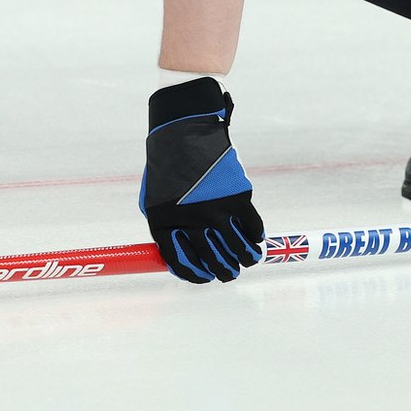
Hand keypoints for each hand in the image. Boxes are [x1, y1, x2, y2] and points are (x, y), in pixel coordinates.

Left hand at [139, 77, 264, 283]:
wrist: (183, 132)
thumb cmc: (166, 168)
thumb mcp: (154, 200)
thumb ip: (166, 229)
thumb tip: (177, 259)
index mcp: (165, 225)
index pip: (182, 263)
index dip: (197, 276)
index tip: (207, 278)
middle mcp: (192, 223)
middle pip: (214, 261)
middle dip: (225, 271)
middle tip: (231, 273)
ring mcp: (217, 211)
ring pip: (238, 249)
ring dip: (245, 258)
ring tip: (247, 259)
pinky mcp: (237, 197)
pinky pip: (252, 227)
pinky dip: (255, 235)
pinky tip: (254, 238)